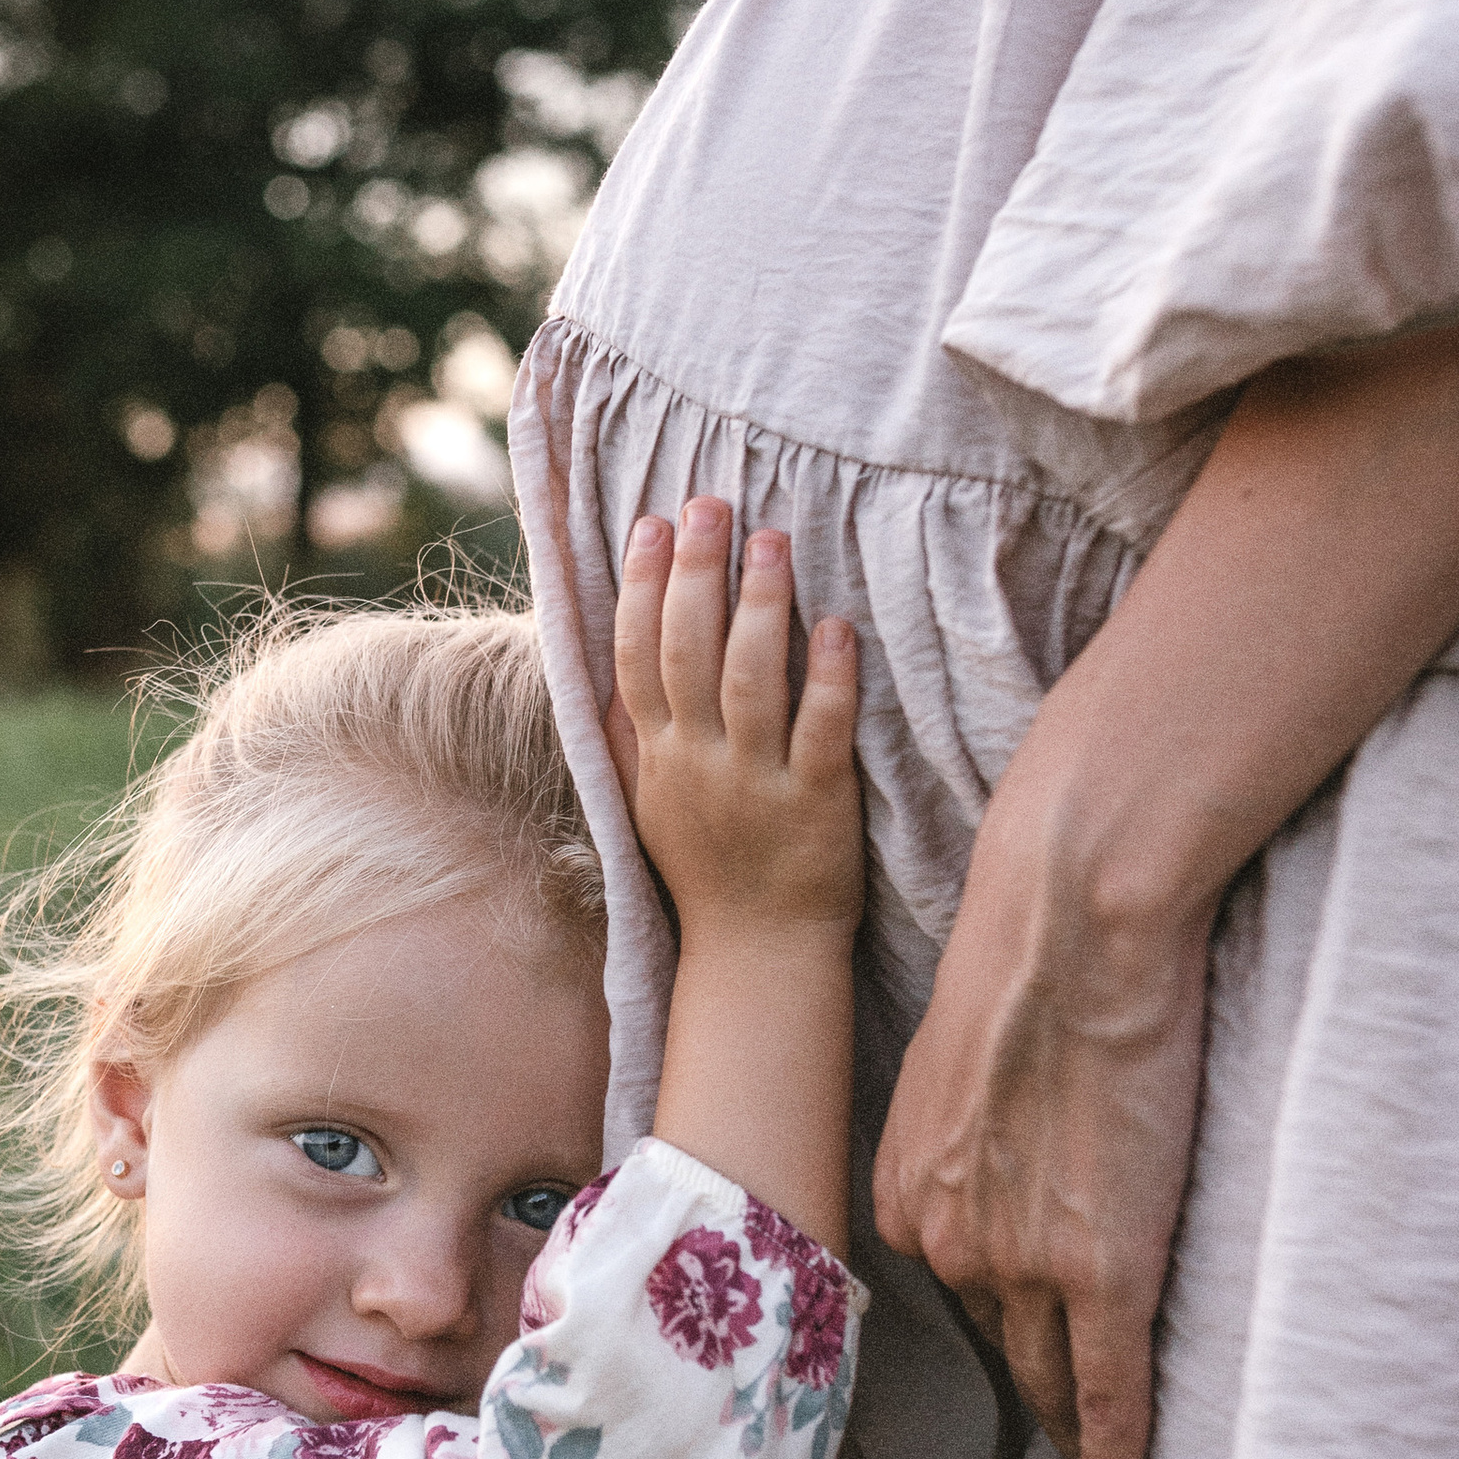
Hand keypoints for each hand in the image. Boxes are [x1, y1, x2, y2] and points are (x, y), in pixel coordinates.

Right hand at [612, 498, 864, 1253]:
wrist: (758, 954)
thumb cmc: (711, 867)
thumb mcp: (652, 797)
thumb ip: (637, 729)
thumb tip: (619, 655)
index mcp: (657, 757)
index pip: (636, 657)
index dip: (641, 586)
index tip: (650, 522)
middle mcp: (699, 764)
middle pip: (687, 653)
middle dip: (696, 573)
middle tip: (709, 504)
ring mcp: (756, 784)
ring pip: (751, 683)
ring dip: (760, 607)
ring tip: (772, 540)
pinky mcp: (816, 804)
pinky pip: (822, 732)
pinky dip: (829, 678)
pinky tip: (839, 626)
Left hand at [872, 764, 1208, 1458]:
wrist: (1073, 918)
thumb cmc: (1030, 955)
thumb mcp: (962, 1054)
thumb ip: (973, 1124)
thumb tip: (1010, 1141)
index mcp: (907, 1188)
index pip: (960, 1287)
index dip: (1004, 1327)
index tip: (1028, 1369)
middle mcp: (948, 1240)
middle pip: (1005, 1343)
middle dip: (1039, 1393)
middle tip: (1073, 1448)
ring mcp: (1024, 1262)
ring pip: (1056, 1375)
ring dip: (1082, 1430)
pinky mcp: (1104, 1267)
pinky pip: (1112, 1390)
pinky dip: (1120, 1455)